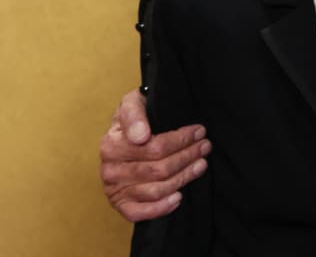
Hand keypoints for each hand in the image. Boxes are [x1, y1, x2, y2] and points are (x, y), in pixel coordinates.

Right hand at [99, 89, 210, 221]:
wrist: (123, 134)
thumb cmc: (133, 118)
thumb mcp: (132, 103)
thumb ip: (134, 113)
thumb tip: (141, 136)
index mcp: (112, 144)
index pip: (156, 147)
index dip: (181, 140)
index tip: (199, 132)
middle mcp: (110, 169)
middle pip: (160, 169)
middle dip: (188, 156)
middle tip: (205, 147)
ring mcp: (114, 189)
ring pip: (157, 189)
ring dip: (184, 178)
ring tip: (201, 165)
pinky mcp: (120, 204)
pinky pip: (139, 213)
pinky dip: (161, 208)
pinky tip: (179, 197)